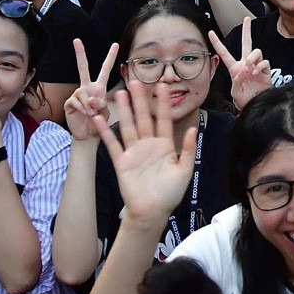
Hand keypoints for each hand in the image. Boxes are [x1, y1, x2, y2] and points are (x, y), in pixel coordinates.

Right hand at [64, 40, 117, 142]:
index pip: (105, 69)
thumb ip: (101, 103)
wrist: (88, 134)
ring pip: (83, 92)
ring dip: (89, 105)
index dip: (110, 57)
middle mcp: (87, 87)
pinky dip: (82, 109)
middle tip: (76, 40)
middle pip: (83, 68)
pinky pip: (76, 101)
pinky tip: (84, 114)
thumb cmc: (99, 122)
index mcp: (99, 87)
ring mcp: (77, 94)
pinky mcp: (70, 102)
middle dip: (80, 54)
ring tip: (92, 113)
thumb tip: (91, 98)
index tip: (116, 44)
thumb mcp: (106, 111)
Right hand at [92, 80, 198, 227]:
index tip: (163, 86)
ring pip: (129, 126)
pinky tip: (100, 119)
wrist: (152, 213)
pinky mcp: (122, 162)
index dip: (163, 103)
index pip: (164, 120)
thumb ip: (188, 150)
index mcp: (165, 146)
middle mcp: (149, 145)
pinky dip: (106, 132)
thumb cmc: (170, 194)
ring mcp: (134, 152)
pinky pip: (113, 144)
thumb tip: (194, 129)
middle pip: (144, 118)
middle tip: (136, 81)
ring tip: (119, 93)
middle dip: (141, 100)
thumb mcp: (184, 171)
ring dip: (124, 111)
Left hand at [209, 17, 273, 109]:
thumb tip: (242, 71)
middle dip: (247, 30)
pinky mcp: (265, 70)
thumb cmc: (244, 100)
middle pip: (246, 43)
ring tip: (249, 67)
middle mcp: (246, 64)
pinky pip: (264, 62)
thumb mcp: (235, 93)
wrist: (256, 106)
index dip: (217, 43)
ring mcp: (256, 66)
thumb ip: (236, 82)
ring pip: (256, 51)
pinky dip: (260, 66)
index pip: (224, 53)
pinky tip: (256, 73)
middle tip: (247, 19)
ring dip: (252, 58)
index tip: (210, 33)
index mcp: (234, 68)